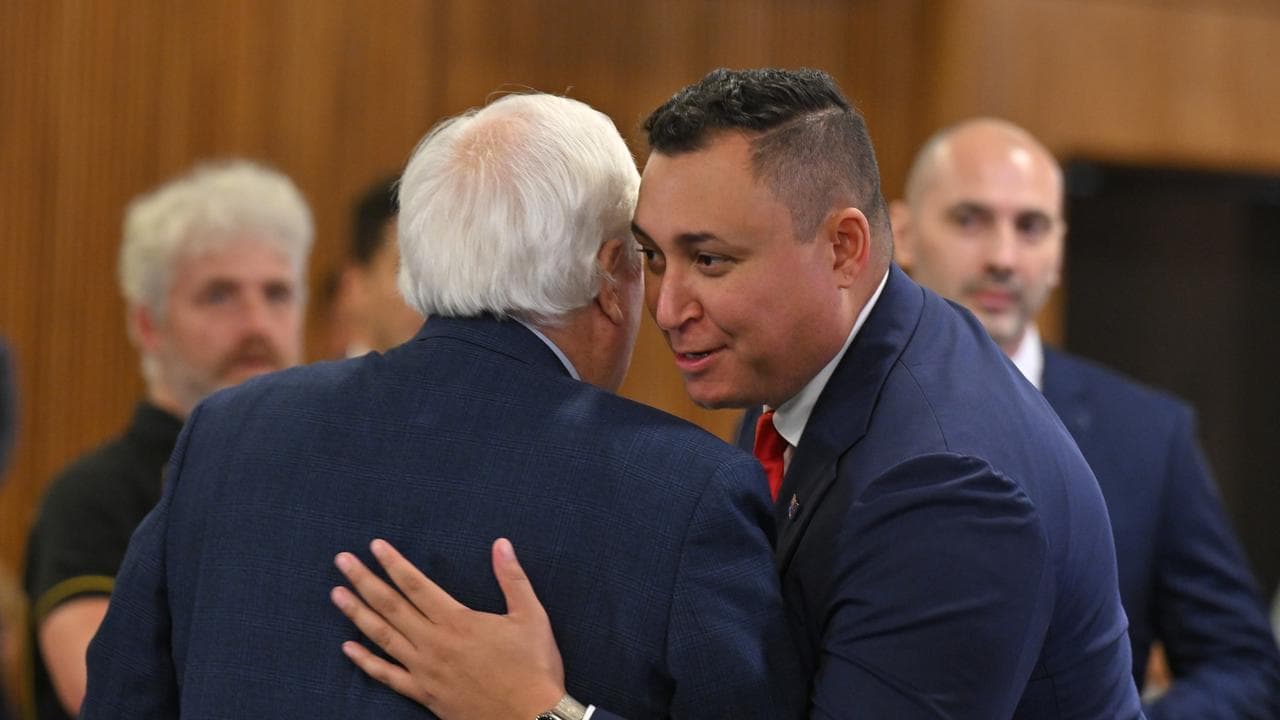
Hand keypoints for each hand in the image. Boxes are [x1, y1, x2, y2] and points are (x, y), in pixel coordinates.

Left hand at [331, 538, 565, 719]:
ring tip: (337, 595)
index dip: (394, 564)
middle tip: (342, 561)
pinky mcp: (424, 694)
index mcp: (457, 621)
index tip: (375, 546)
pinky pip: (387, 677)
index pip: (416, 585)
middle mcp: (434, 643)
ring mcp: (425, 670)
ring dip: (357, 614)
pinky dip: (365, 662)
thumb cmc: (534, 667)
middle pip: (390, 606)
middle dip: (364, 581)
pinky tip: (347, 649)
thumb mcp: (531, 616)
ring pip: (383, 637)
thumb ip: (512, 578)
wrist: (531, 719)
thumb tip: (501, 544)